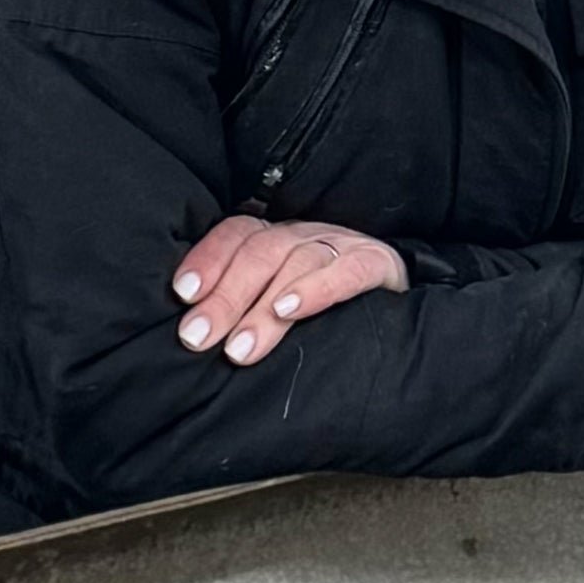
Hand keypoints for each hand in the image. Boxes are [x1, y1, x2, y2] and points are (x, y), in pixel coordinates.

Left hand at [171, 215, 406, 365]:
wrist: (400, 299)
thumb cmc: (326, 307)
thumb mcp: (281, 300)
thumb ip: (244, 308)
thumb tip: (194, 335)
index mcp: (277, 237)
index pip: (236, 234)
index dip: (207, 259)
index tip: (183, 294)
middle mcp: (305, 234)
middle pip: (260, 252)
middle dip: (224, 296)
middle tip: (198, 337)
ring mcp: (342, 245)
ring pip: (297, 263)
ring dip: (263, 308)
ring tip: (239, 348)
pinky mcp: (377, 263)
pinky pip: (348, 271)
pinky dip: (317, 288)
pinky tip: (291, 310)